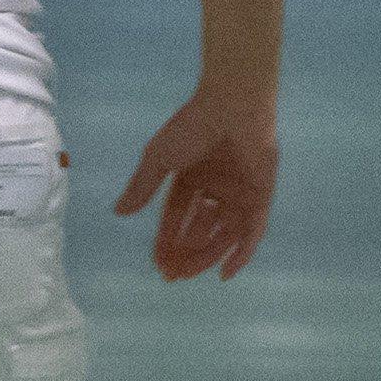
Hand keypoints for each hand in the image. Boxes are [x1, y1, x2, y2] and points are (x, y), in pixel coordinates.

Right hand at [113, 86, 277, 281]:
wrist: (232, 105)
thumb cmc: (193, 126)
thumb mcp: (159, 158)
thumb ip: (142, 186)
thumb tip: (118, 212)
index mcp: (191, 176)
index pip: (177, 216)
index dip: (166, 240)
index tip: (158, 264)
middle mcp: (216, 187)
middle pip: (199, 229)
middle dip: (184, 253)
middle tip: (171, 275)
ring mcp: (240, 192)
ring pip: (223, 234)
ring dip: (206, 256)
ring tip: (188, 273)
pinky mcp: (261, 195)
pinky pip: (252, 232)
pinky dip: (241, 253)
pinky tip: (225, 273)